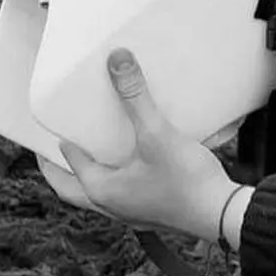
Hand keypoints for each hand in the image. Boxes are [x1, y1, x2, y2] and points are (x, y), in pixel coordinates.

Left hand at [50, 49, 248, 243]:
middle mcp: (111, 207)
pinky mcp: (151, 212)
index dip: (58, 144)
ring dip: (88, 176)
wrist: (220, 214)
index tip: (54, 127)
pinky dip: (114, 179)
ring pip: (95, 195)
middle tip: (57, 148)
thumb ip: (135, 96)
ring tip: (93, 152)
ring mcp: (131, 213)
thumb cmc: (186, 181)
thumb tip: (117, 61)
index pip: (67, 165)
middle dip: (61, 169)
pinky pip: (120, 196)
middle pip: (72, 190)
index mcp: (102, 190)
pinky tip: (131, 164)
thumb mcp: (157, 133)